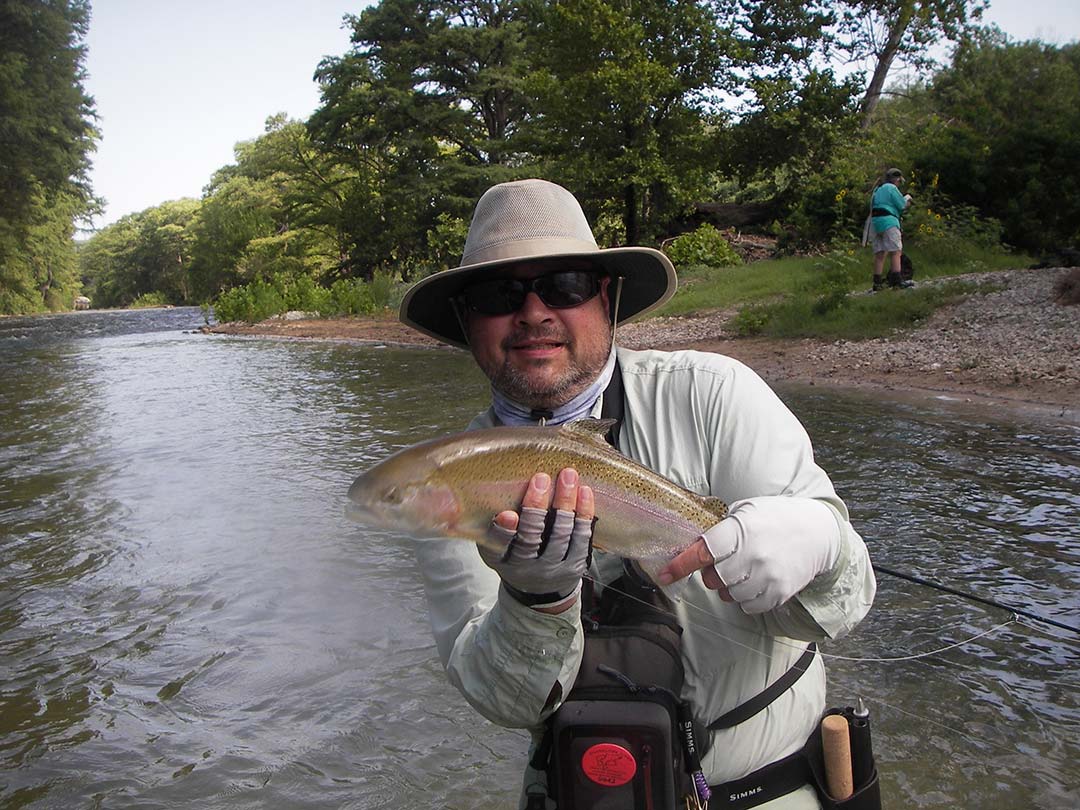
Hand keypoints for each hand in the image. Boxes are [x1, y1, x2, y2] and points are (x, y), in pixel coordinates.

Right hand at [478, 469, 594, 608]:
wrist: (539, 589)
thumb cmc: (512, 555)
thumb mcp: (493, 547)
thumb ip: (488, 526)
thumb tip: (465, 498)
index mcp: (502, 560)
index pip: (501, 545)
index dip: (504, 531)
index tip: (507, 514)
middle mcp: (528, 567)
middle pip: (533, 536)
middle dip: (537, 506)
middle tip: (541, 478)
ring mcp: (554, 567)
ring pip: (561, 534)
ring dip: (565, 503)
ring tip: (568, 476)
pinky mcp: (576, 564)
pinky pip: (582, 537)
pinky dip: (584, 513)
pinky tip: (584, 492)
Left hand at [657, 497, 840, 613]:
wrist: (818, 533)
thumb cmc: (775, 518)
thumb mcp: (746, 511)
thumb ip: (720, 529)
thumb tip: (691, 547)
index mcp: (739, 531)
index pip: (703, 552)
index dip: (680, 565)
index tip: (665, 575)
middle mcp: (752, 556)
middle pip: (712, 579)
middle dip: (710, 573)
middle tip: (723, 561)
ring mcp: (767, 577)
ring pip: (728, 595)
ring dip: (728, 586)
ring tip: (744, 569)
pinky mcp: (779, 594)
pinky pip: (747, 606)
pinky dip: (746, 597)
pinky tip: (756, 580)